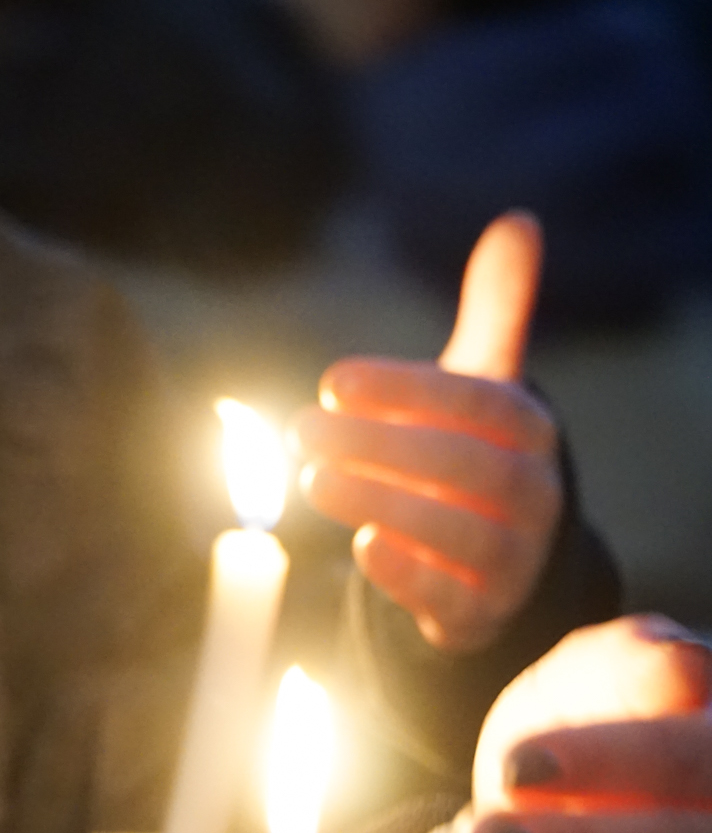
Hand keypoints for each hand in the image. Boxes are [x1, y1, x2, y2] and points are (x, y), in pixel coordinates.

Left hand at [293, 213, 561, 654]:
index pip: (476, 402)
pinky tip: (362, 547)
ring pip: (460, 534)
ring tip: (313, 480)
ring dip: (384, 503)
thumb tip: (518, 219)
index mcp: (531, 429)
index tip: (332, 380)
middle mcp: (533, 494)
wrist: (505, 555)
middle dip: (384, 446)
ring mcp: (511, 558)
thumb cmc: (478, 449)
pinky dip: (408, 573)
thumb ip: (498, 309)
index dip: (406, 389)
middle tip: (299, 430)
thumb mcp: (487, 382)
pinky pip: (453, 598)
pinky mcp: (479, 613)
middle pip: (468, 469)